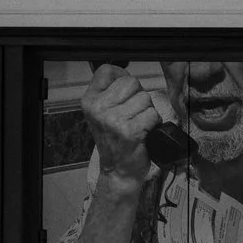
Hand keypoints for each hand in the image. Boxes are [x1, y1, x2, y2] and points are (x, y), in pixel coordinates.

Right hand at [82, 64, 166, 188]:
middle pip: (131, 82)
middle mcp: (98, 109)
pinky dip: (153, 123)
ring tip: (138, 124)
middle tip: (133, 114)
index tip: (125, 92)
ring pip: (145, 98)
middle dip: (138, 96)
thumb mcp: (102, 114)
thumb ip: (110, 92)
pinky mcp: (130, 132)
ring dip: (147, 111)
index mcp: (89, 101)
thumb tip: (125, 73)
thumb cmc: (114, 141)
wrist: (118, 171)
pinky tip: (144, 132)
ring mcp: (113, 120)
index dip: (121, 76)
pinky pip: (153, 114)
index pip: (106, 70)